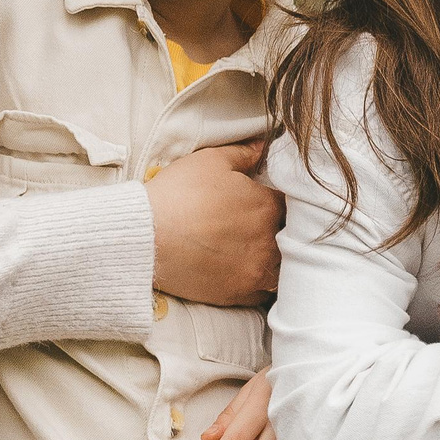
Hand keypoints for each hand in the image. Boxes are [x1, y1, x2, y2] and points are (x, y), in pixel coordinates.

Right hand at [147, 139, 283, 305]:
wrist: (146, 239)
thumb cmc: (177, 195)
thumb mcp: (210, 161)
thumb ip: (244, 153)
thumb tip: (263, 146)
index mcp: (267, 205)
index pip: (293, 203)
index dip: (287, 201)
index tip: (276, 202)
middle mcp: (269, 239)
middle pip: (292, 236)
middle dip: (287, 230)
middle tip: (272, 227)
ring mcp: (257, 269)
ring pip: (285, 266)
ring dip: (281, 259)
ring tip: (266, 252)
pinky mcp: (241, 293)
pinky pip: (266, 291)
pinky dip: (264, 282)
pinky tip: (253, 273)